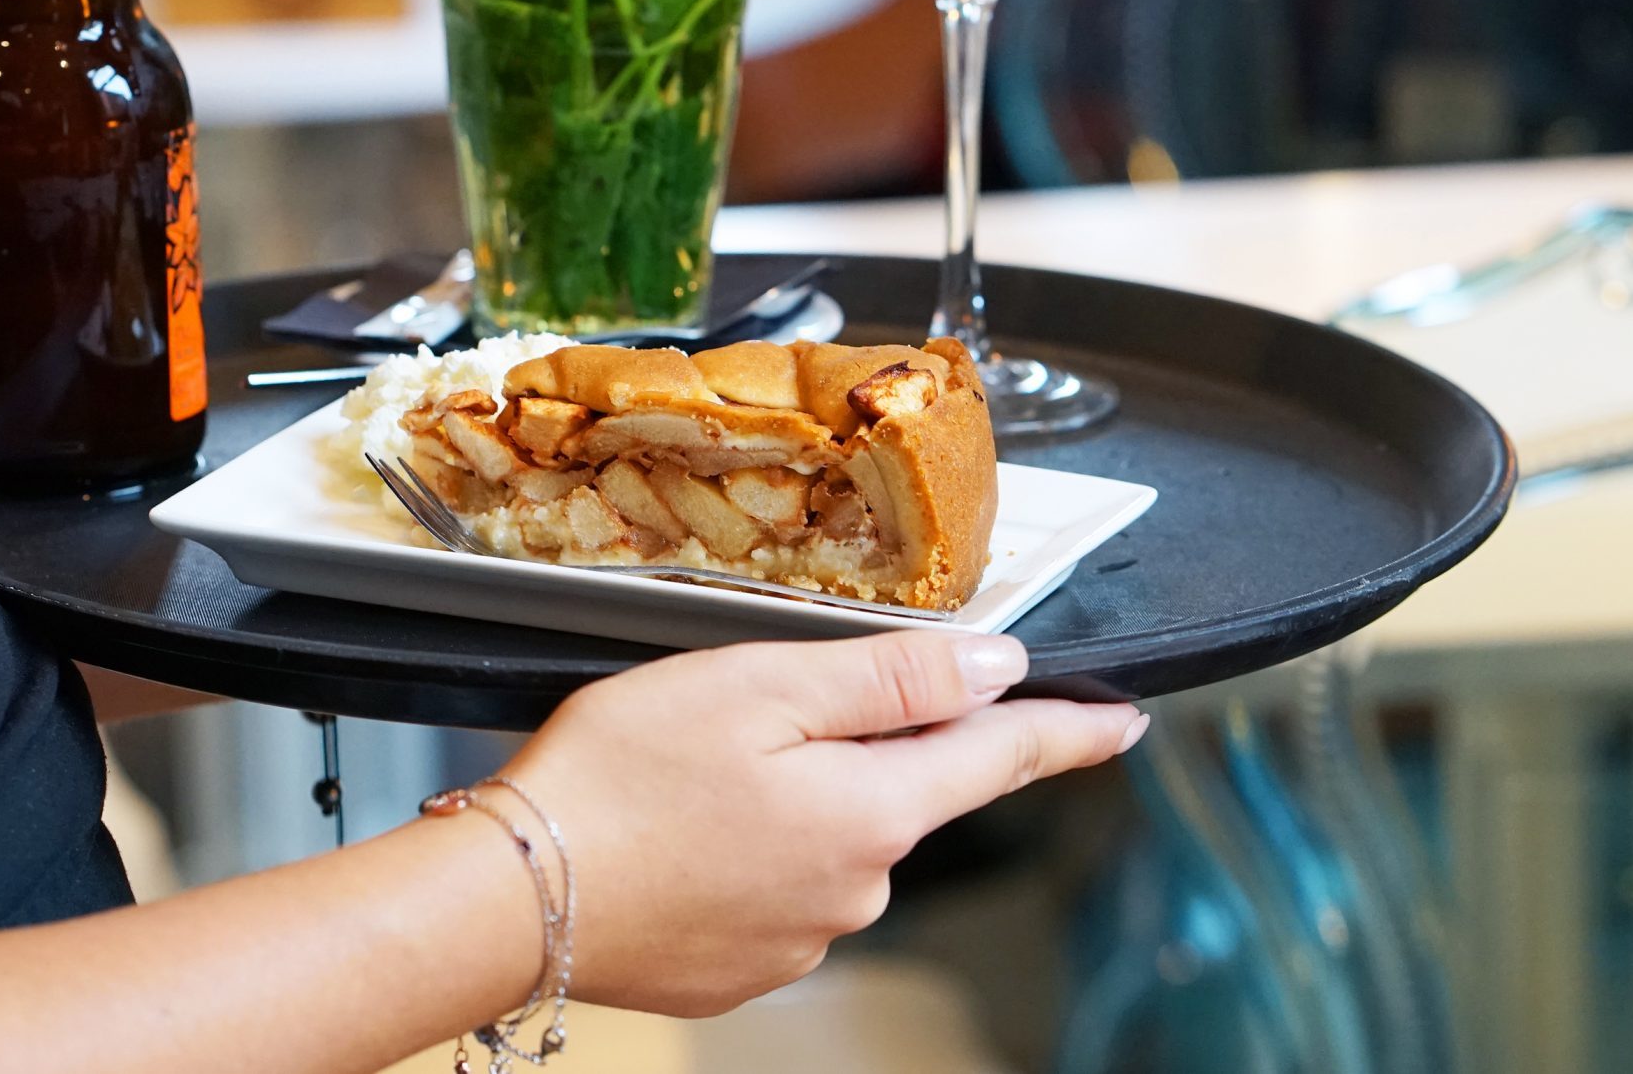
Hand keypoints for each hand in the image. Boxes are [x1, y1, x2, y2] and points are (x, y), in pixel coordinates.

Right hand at [501, 632, 1145, 1016]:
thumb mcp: (760, 686)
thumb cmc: (620, 778)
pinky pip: (775, 888)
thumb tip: (997, 665)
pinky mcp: (746, 968)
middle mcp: (858, 890)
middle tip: (749, 704)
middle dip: (857, 742)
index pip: (1000, 759)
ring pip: (832, 839)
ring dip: (790, 797)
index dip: (1064, 732)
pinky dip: (743, 851)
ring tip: (686, 767)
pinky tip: (677, 828)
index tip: (1121, 722)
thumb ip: (889, 677)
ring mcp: (801, 940)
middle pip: (900, 791)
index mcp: (873, 812)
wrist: (511, 901)